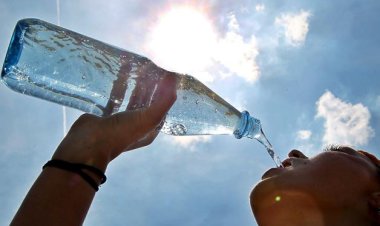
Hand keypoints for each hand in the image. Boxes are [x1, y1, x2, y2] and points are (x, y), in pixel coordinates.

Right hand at [52, 74, 176, 170]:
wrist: (89, 143)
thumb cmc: (122, 133)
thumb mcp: (149, 118)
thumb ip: (164, 101)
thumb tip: (175, 80)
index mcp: (149, 129)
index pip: (161, 107)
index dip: (164, 91)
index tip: (164, 74)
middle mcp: (136, 125)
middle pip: (146, 101)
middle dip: (150, 85)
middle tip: (149, 67)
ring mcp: (120, 121)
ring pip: (130, 98)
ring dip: (134, 83)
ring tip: (135, 66)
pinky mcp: (105, 115)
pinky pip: (114, 97)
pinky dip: (117, 86)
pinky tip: (118, 73)